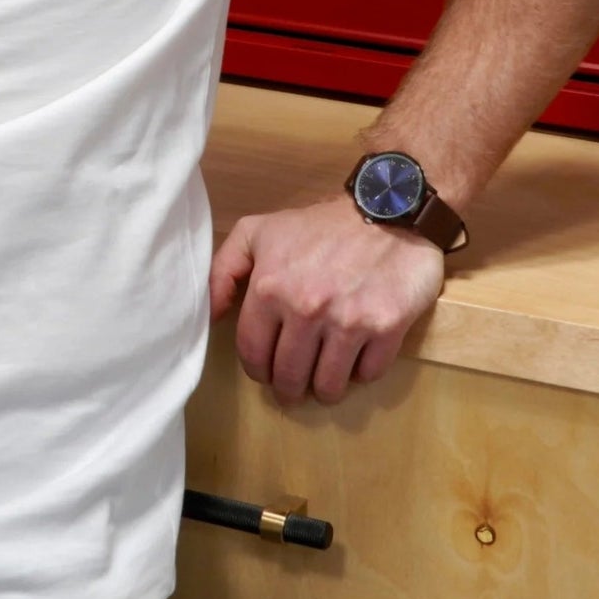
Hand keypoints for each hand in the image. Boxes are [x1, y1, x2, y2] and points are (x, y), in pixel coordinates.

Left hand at [208, 196, 444, 406]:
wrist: (387, 209)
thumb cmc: (319, 225)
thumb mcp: (258, 232)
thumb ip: (223, 269)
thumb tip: (210, 316)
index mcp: (270, 287)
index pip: (253, 353)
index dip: (257, 369)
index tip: (266, 371)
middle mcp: (306, 309)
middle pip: (289, 377)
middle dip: (288, 387)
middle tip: (294, 384)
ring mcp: (348, 322)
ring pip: (328, 386)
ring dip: (324, 388)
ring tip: (324, 378)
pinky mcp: (386, 329)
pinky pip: (368, 374)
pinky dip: (361, 373)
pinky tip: (357, 357)